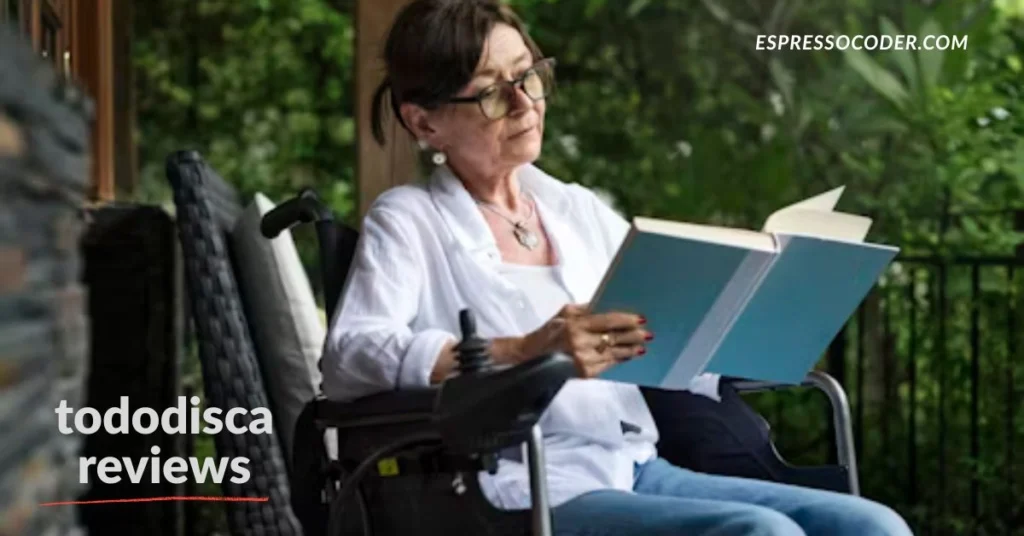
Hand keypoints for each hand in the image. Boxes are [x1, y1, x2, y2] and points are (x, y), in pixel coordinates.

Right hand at [520, 304, 650, 377]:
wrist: (533, 356)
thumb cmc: (550, 331)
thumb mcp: (565, 313)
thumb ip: (587, 309)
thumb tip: (611, 306)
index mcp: (575, 323)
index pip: (607, 321)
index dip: (626, 320)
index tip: (641, 319)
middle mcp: (579, 342)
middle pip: (614, 338)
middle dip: (633, 336)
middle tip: (648, 334)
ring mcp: (583, 360)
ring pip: (614, 353)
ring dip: (631, 350)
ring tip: (642, 346)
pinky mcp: (584, 373)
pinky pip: (608, 365)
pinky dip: (620, 360)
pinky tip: (628, 355)